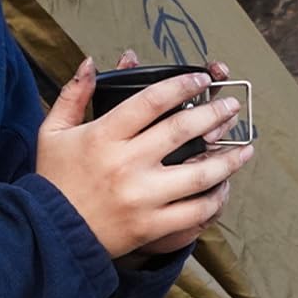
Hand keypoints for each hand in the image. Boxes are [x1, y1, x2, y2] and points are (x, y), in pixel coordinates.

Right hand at [36, 49, 252, 261]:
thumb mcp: (53, 132)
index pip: (151, 101)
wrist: (51, 236)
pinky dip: (214, 200)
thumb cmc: (54, 181)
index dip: (181, 85)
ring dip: (227, 159)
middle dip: (214, 114)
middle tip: (232, 105)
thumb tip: (90, 62)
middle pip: (181, 131)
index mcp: (104, 137)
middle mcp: (126, 165)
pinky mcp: (151, 226)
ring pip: (198, 174)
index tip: (201, 79)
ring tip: (246, 148)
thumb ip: (74, 95)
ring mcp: (142, 198)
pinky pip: (194, 212)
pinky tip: (224, 188)